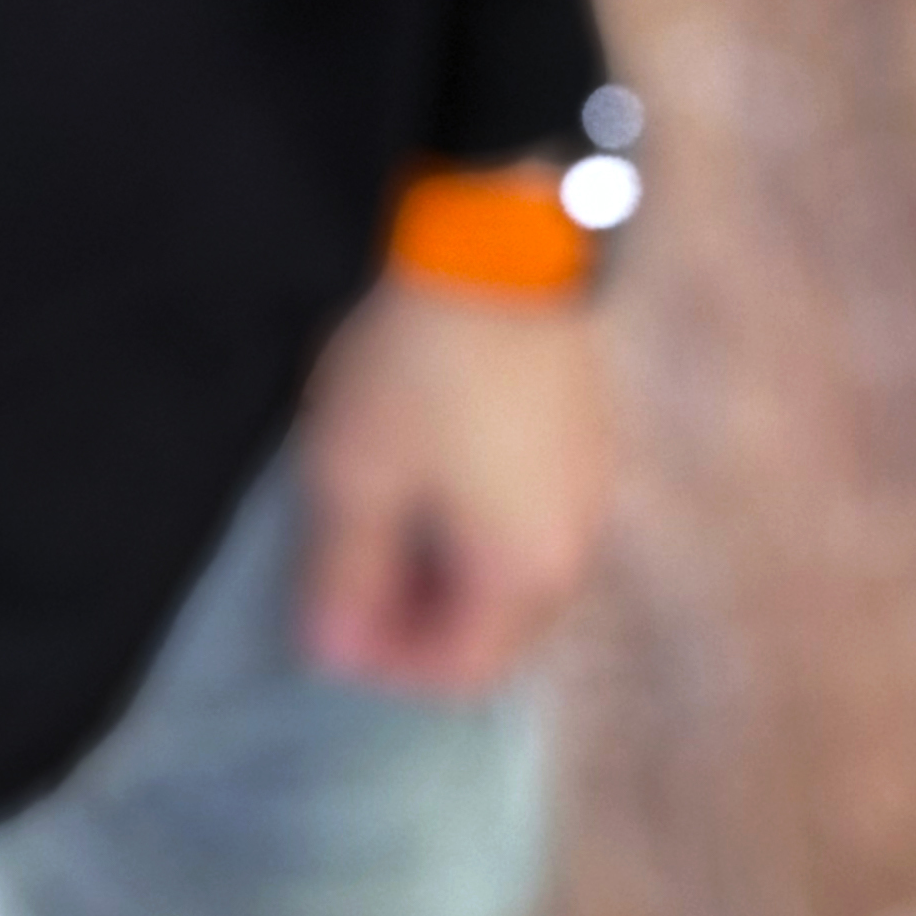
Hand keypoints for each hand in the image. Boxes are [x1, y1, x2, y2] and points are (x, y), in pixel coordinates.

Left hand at [291, 263, 617, 694]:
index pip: (460, 671)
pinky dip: (477, 519)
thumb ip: (344, 577)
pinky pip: (531, 513)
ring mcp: (590, 487)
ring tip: (379, 520)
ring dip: (447, 569)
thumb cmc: (416, 369)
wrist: (497, 244)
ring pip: (514, 569)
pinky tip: (430, 470)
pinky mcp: (586, 435)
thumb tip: (336, 654)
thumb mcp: (355, 477)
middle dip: (418, 621)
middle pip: (496, 629)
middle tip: (346, 576)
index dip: (386, 665)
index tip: (326, 624)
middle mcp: (576, 548)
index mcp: (524, 576)